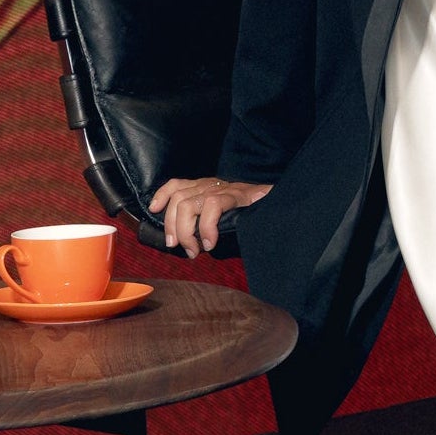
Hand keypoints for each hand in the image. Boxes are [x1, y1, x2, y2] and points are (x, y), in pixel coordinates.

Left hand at [147, 176, 270, 257]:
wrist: (281, 204)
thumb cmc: (252, 215)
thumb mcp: (224, 216)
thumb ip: (206, 222)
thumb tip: (189, 244)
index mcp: (207, 187)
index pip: (177, 184)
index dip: (162, 195)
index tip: (154, 210)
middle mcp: (212, 185)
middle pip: (178, 199)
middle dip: (172, 226)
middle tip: (179, 247)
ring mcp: (224, 189)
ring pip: (189, 204)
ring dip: (187, 232)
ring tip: (195, 250)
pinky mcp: (237, 195)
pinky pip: (211, 207)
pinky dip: (206, 228)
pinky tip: (211, 243)